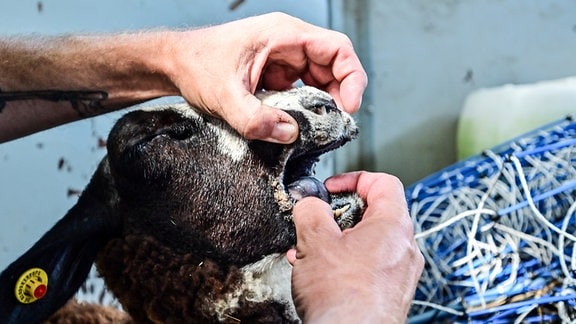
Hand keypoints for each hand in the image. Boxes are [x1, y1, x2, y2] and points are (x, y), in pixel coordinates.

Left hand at [164, 12, 366, 143]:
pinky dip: (304, 108)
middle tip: (333, 125)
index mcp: (283, 35)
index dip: (352, 77)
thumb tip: (290, 134)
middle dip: (339, 96)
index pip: (338, 48)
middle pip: (333, 66)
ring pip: (319, 80)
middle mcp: (288, 43)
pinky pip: (301, 90)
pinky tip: (296, 124)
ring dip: (322, 104)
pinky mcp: (275, 74)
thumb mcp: (223, 96)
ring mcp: (282, 58)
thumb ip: (254, 119)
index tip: (349, 106)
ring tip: (316, 128)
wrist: (173, 64)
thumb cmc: (195, 65)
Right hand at [287, 171, 423, 322]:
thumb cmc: (342, 298)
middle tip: (319, 221)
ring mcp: (400, 273)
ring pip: (368, 243)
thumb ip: (311, 211)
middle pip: (374, 213)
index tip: (331, 187)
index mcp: (393, 225)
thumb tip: (310, 203)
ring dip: (338, 241)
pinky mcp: (391, 294)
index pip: (383, 182)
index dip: (353, 179)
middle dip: (340, 214)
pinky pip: (369, 266)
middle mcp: (404, 248)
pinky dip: (345, 262)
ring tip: (312, 250)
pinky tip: (320, 272)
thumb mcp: (314, 240)